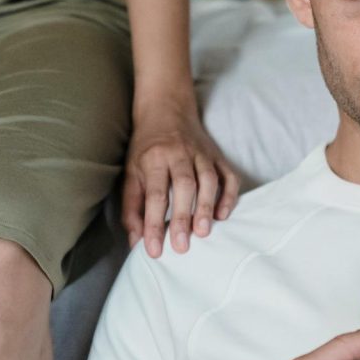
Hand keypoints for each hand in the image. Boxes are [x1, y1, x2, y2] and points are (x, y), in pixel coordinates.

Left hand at [122, 99, 239, 257]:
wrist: (166, 109)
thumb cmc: (146, 147)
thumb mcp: (130, 172)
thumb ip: (132, 207)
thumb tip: (135, 240)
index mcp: (154, 158)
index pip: (154, 194)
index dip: (153, 223)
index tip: (154, 250)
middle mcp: (179, 154)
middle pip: (183, 186)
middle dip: (182, 217)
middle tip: (182, 246)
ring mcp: (201, 153)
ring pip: (208, 180)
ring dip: (206, 206)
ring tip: (203, 232)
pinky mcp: (217, 155)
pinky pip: (228, 175)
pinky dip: (228, 195)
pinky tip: (223, 215)